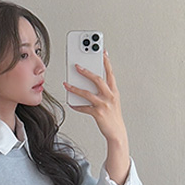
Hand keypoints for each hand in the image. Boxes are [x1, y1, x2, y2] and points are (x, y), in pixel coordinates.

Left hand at [64, 52, 130, 184]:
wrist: (117, 133)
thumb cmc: (113, 116)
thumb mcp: (112, 101)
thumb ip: (104, 91)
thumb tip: (89, 83)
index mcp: (114, 91)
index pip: (110, 73)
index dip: (106, 61)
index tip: (102, 51)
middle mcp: (110, 96)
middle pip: (97, 79)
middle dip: (86, 71)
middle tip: (76, 65)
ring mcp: (104, 104)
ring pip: (87, 93)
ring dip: (75, 88)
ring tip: (67, 84)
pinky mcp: (97, 113)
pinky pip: (84, 107)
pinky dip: (76, 105)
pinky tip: (71, 103)